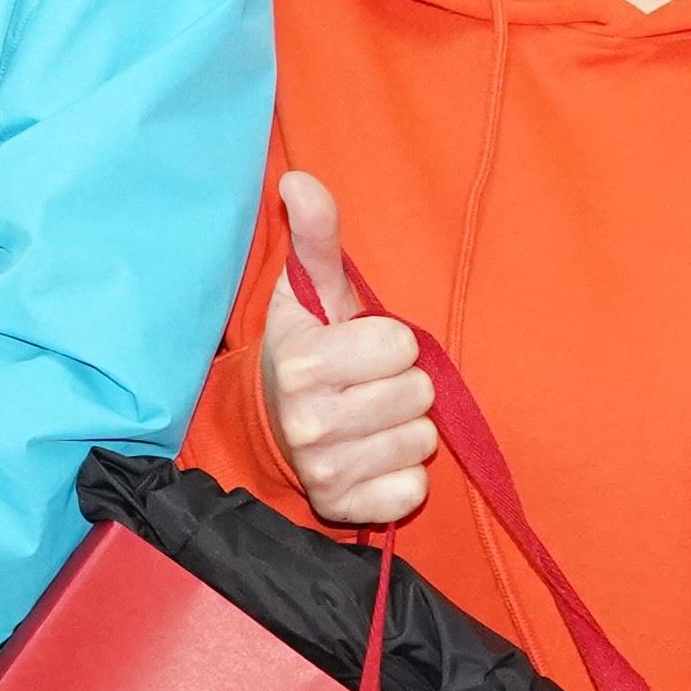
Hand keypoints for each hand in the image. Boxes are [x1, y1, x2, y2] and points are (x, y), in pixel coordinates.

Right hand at [256, 173, 436, 528]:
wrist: (269, 425)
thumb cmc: (304, 348)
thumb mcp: (308, 292)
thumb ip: (315, 236)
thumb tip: (300, 180)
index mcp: (305, 363)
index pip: (401, 345)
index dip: (390, 342)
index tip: (361, 348)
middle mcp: (310, 422)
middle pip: (418, 393)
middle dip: (401, 385)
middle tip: (367, 386)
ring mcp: (327, 471)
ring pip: (421, 442)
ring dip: (404, 429)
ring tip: (369, 420)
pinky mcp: (347, 510)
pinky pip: (412, 491)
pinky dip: (401, 476)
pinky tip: (372, 459)